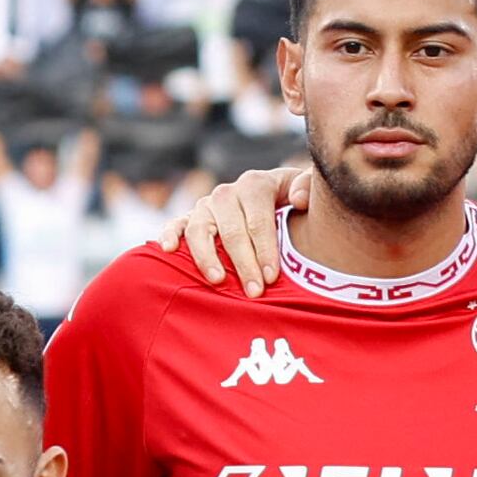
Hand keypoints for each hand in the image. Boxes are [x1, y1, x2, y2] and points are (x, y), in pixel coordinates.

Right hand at [166, 164, 303, 293]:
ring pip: (199, 230)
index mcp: (255, 184)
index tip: (272, 277)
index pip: (258, 220)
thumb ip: (308, 187)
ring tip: (218, 281)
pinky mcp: (189, 218)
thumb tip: (298, 200)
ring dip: (207, 257)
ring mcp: (205, 205)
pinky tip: (168, 250)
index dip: (265, 250)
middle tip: (254, 292)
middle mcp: (227, 193)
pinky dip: (168, 234)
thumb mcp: (307, 188)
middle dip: (243, 264)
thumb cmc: (293, 201)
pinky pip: (175, 224)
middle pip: (231, 231)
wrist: (274, 198)